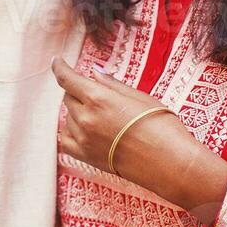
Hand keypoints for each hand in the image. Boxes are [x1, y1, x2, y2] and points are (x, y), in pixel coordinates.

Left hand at [52, 58, 226, 211]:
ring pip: (67, 118)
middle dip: (78, 91)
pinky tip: (83, 130)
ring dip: (77, 112)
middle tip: (96, 93)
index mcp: (98, 98)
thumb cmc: (161, 127)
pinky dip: (71, 132)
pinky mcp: (87, 157)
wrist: (170, 164)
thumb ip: (112, 85)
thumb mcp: (140, 97)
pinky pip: (66, 140)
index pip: (67, 79)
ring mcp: (84, 140)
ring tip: (100, 115)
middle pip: (69, 98)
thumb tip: (95, 74)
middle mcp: (86, 118)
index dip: (60, 68)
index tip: (57, 62)